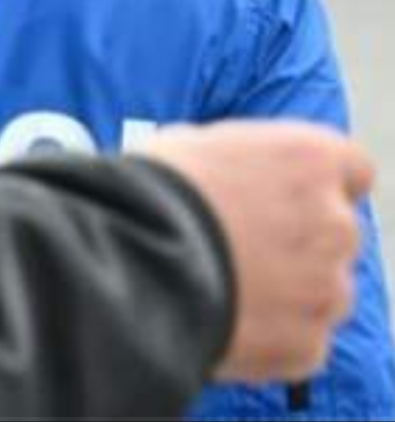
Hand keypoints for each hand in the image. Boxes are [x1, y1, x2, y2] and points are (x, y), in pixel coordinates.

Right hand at [143, 120, 372, 382]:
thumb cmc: (157, 191)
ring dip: (289, 287)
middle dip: (300, 238)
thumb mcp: (199, 144)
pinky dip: (273, 332)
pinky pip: (302, 337)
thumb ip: (245, 160)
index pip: (352, 168)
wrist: (136, 260)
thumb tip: (236, 172)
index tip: (289, 195)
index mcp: (311, 159)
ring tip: (227, 284)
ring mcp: (328, 288)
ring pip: (323, 288)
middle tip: (244, 242)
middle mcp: (336, 222)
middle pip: (336, 232)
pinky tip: (226, 315)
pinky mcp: (309, 345)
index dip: (317, 183)